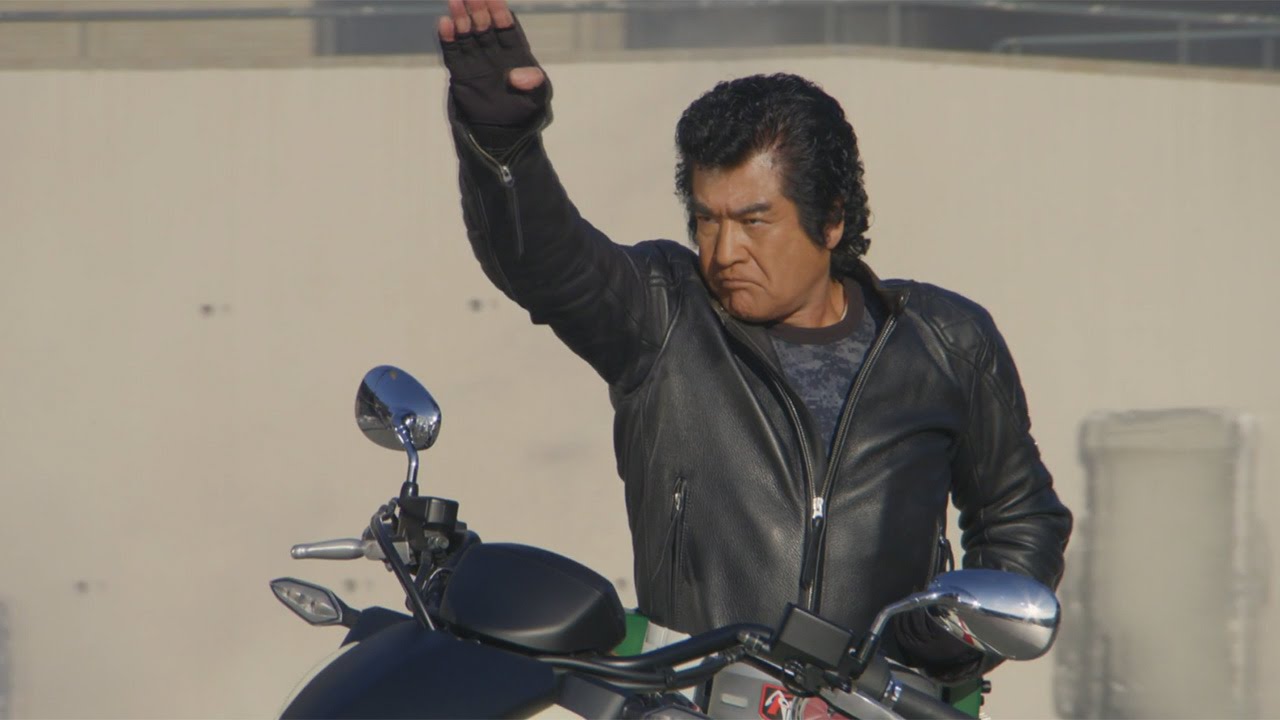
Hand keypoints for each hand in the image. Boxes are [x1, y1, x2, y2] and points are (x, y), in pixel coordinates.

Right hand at [439, 0, 548, 128]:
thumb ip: (533, 84)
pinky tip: (444, 23)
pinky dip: (448, 39)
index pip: (507, 28)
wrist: (503, 133)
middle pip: (485, 26)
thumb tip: (522, 75)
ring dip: (461, 19)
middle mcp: (493, 52)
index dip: (501, 13)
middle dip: (479, 10)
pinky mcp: (461, 73)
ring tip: (455, 2)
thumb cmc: (524, 111)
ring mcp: (476, 61)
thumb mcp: (536, 99)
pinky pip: (453, 53)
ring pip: (467, 35)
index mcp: (514, 53)